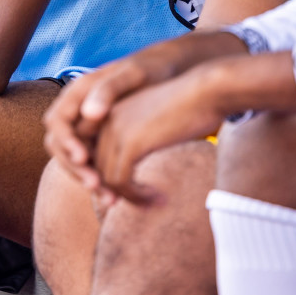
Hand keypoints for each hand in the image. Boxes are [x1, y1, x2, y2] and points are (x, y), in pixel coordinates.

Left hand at [43, 34, 245, 190]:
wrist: (206, 91)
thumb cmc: (184, 107)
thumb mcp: (148, 122)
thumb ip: (132, 139)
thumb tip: (123, 171)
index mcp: (104, 110)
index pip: (89, 151)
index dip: (104, 175)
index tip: (127, 191)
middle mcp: (102, 118)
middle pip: (93, 167)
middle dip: (114, 191)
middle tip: (141, 203)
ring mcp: (114, 129)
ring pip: (106, 178)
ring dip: (129, 197)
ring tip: (153, 202)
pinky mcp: (130, 142)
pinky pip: (121, 181)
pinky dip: (137, 196)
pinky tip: (158, 198)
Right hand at [43, 55, 158, 188]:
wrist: (169, 72)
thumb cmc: (152, 69)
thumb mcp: (133, 74)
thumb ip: (110, 89)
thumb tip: (88, 113)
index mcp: (78, 92)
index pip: (57, 121)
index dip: (65, 141)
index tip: (83, 158)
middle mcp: (77, 111)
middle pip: (60, 145)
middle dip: (75, 168)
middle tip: (97, 187)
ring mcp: (87, 127)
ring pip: (74, 159)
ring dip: (88, 180)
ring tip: (111, 200)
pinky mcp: (100, 140)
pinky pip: (91, 163)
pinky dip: (101, 180)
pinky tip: (119, 195)